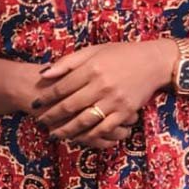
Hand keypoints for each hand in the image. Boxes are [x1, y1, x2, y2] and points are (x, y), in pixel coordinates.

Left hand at [32, 40, 173, 148]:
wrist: (152, 62)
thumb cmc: (120, 54)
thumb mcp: (94, 51)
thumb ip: (69, 62)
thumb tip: (44, 74)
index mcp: (92, 67)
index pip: (62, 85)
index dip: (46, 96)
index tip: (36, 103)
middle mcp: (102, 84)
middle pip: (70, 105)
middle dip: (52, 116)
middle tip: (40, 121)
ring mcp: (114, 100)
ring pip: (84, 121)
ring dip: (66, 130)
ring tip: (55, 133)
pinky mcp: (125, 111)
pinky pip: (103, 128)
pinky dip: (89, 135)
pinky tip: (78, 137)